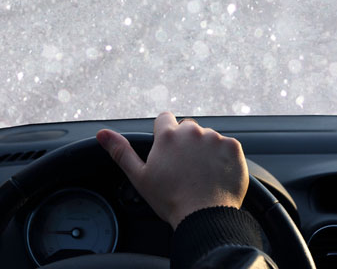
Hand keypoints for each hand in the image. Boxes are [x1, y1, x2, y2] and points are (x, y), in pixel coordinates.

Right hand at [96, 111, 248, 228]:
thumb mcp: (139, 177)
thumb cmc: (171, 200)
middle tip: (185, 168)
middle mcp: (192, 131)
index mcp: (168, 136)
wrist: (205, 217)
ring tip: (202, 175)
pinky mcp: (234, 148)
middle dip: (186, 143)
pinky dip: (224, 158)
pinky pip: (228, 147)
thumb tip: (102, 134)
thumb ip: (121, 151)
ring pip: (208, 138)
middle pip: (188, 128)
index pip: (165, 119)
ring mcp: (215, 138)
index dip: (165, 135)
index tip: (168, 152)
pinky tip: (217, 175)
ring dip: (206, 150)